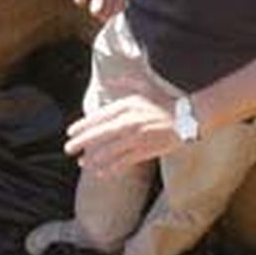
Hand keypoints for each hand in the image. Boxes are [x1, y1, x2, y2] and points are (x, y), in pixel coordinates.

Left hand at [64, 93, 178, 174]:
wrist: (187, 119)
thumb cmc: (165, 102)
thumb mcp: (145, 87)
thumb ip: (125, 83)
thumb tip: (108, 81)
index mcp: (127, 105)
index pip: (98, 116)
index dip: (82, 126)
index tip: (70, 132)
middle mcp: (129, 121)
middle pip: (99, 134)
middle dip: (81, 142)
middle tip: (68, 149)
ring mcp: (136, 137)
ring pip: (108, 151)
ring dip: (92, 159)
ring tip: (81, 163)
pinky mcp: (144, 150)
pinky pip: (122, 162)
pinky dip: (110, 168)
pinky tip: (100, 173)